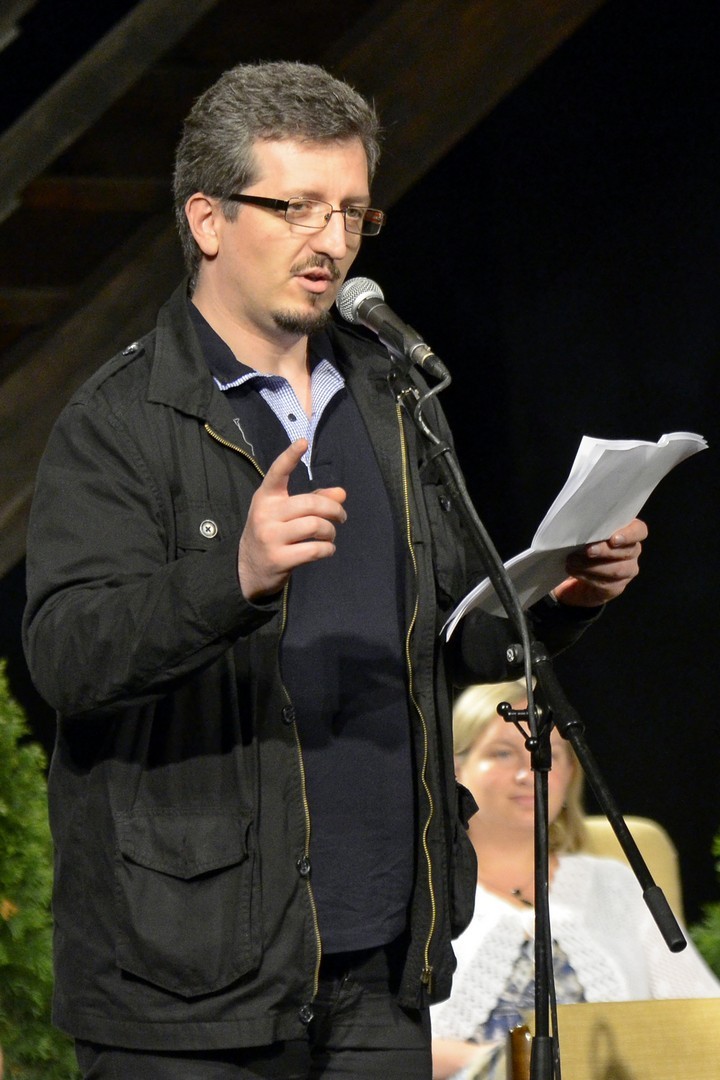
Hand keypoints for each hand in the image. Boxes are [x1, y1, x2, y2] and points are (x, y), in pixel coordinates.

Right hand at [238, 439, 346, 600]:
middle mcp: (266, 514)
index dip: (290, 456)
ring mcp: (270, 537)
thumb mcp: (285, 513)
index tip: (303, 441)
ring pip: (315, 526)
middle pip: (310, 504)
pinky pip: (315, 549)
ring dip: (331, 531)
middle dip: (334, 510)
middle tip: (342, 517)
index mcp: (266, 497)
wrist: (248, 569)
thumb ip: (313, 500)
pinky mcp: (279, 558)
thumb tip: (341, 493)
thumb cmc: (272, 533)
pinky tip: (326, 549)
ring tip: (330, 535)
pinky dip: (328, 549)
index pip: (278, 472)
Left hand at [552, 518, 647, 607]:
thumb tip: (580, 527)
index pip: (640, 531)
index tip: (613, 539)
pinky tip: (574, 570)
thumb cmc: (583, 544)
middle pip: (628, 551)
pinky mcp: (616, 587)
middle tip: (587, 550)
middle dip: (605, 550)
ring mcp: (627, 570)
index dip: (630, 534)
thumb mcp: (587, 533)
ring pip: (618, 569)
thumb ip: (590, 529)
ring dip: (593, 565)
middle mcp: (632, 551)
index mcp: (629, 532)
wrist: (576, 572)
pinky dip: (586, 576)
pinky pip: (606, 583)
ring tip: (573, 560)